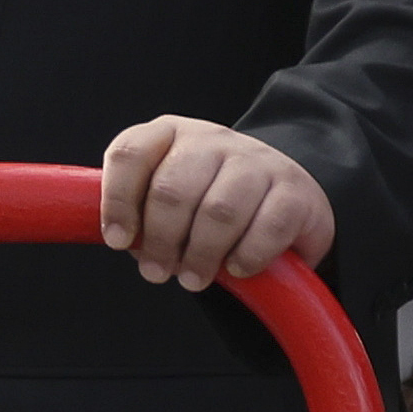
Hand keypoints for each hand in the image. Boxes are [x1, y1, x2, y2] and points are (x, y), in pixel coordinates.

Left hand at [97, 115, 336, 290]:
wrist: (284, 194)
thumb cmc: (210, 200)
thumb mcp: (170, 197)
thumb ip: (141, 210)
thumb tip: (124, 240)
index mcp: (171, 133)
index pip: (131, 154)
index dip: (118, 200)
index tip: (119, 240)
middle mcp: (213, 139)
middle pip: (173, 189)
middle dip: (160, 239)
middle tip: (156, 272)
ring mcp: (258, 161)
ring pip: (218, 211)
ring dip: (200, 255)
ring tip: (193, 278)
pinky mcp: (295, 191)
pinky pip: (266, 228)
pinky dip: (246, 257)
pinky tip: (236, 268)